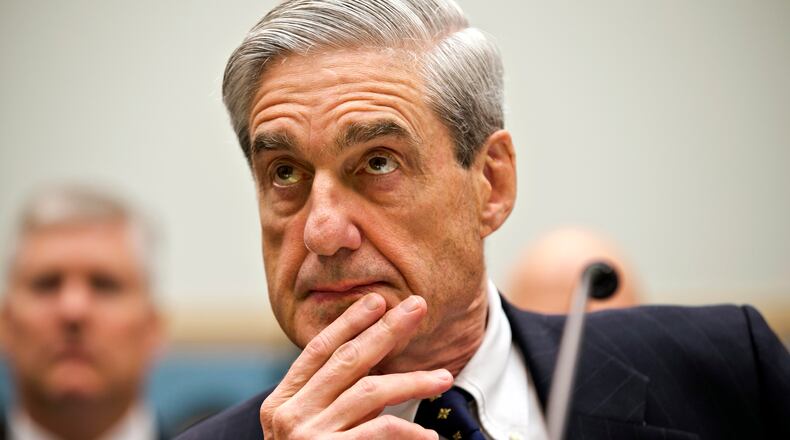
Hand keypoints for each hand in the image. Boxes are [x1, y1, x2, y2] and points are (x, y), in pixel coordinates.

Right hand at [260, 293, 452, 438]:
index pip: (316, 351)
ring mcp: (309, 437)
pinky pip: (381, 432)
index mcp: (280, 403)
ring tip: (443, 377)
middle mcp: (290, 415)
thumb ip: (326, 400)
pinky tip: (429, 435)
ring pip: (371, 392)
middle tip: (417, 308)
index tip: (376, 301)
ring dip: (412, 380)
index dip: (348, 323)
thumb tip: (371, 362)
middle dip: (386, 331)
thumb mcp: (302, 431)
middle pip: (348, 361)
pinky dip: (409, 431)